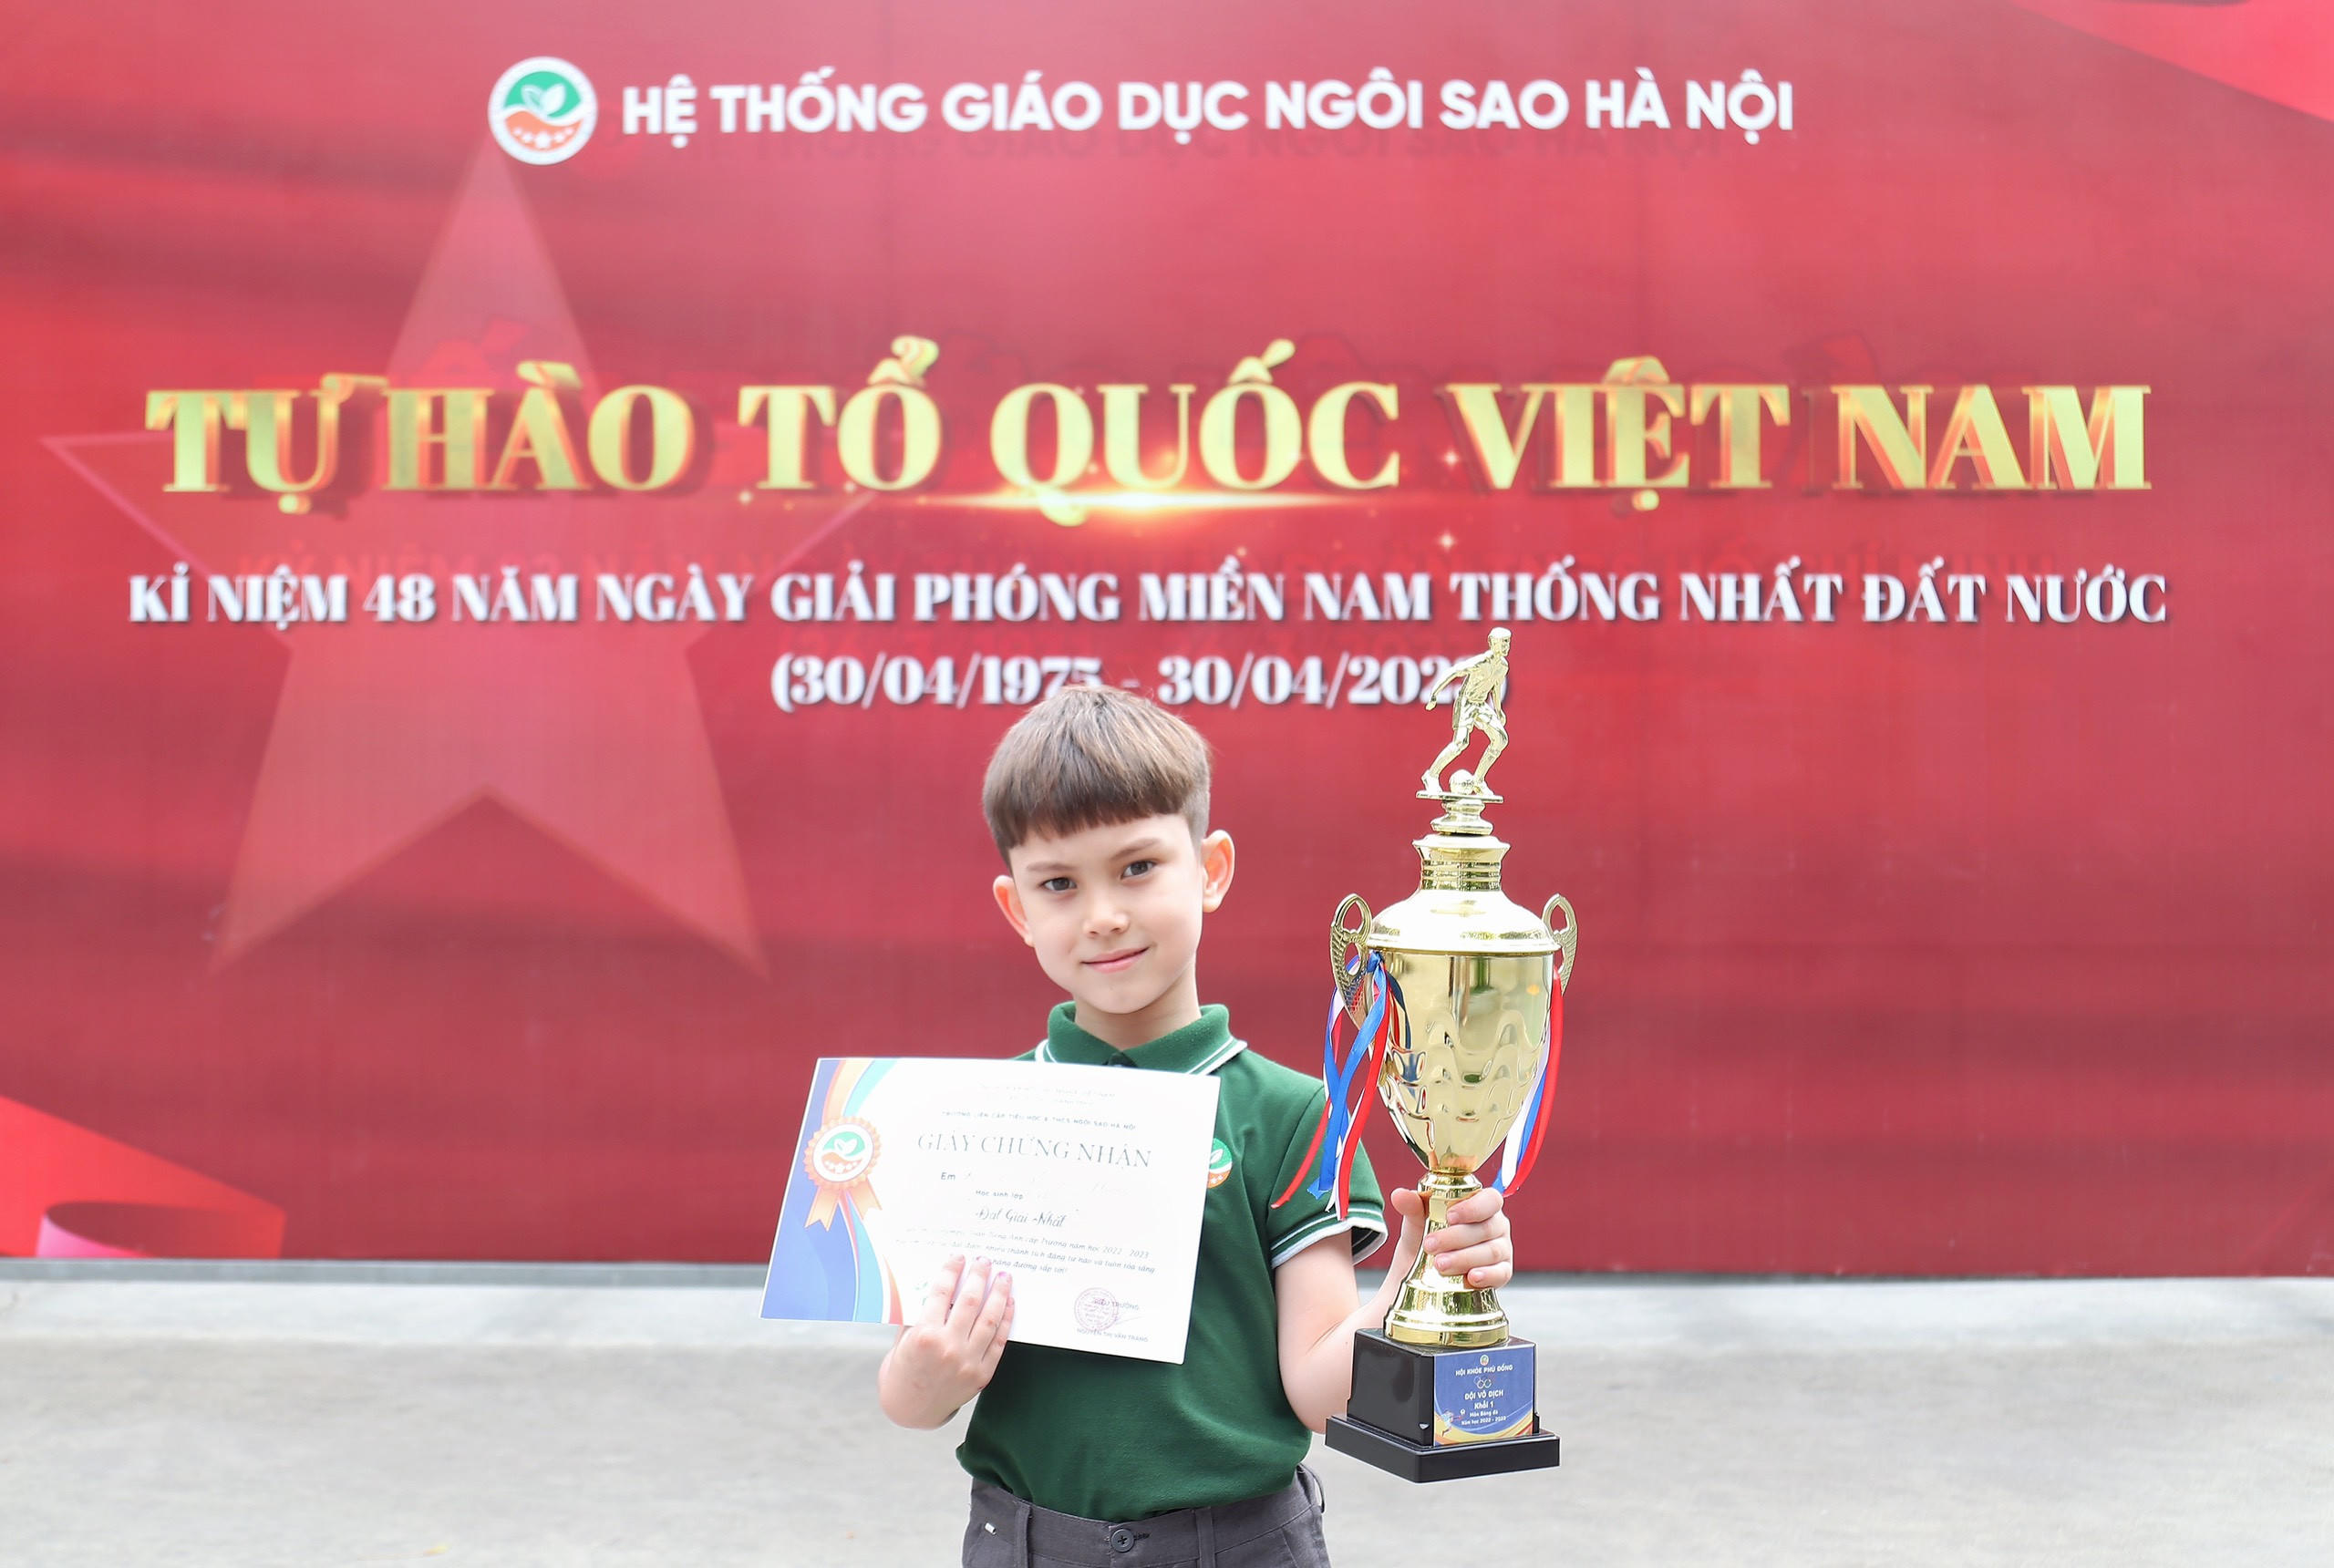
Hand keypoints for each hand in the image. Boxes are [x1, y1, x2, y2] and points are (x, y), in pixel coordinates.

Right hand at [878, 1255, 1013, 1427]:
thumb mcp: (903, 1339)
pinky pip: (999, 1342)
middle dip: (978, 1277)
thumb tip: (941, 1285)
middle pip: (969, 1301)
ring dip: (998, 1294)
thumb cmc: (903, 1369)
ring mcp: (967, 1362)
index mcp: (924, 1335)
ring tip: (1003, 1277)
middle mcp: (948, 1347)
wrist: (911, 1409)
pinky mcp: (981, 1374)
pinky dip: (1005, 1320)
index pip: (941, 1293)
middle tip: (984, 1261)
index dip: (951, 1271)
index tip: (958, 1257)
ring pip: (989, 1319)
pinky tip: (1008, 1304)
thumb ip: (921, 1314)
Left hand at [1388, 1185, 1512, 1289]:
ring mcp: (1502, 1250)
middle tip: (1430, 1245)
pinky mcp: (1502, 1273)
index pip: (1490, 1199)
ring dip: (1465, 1257)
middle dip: (1457, 1237)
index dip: (1473, 1207)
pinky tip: (1472, 1278)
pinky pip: (1501, 1274)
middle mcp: (1496, 1226)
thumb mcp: (1416, 1224)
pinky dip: (1487, 1275)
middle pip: (1486, 1228)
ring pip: (1491, 1251)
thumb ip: (1412, 1207)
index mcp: (1481, 1206)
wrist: (1421, 1277)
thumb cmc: (1426, 1241)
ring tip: (1440, 1264)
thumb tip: (1399, 1195)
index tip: (1450, 1216)